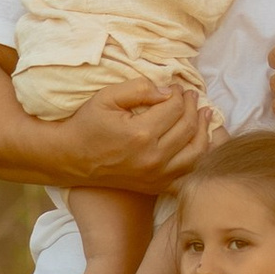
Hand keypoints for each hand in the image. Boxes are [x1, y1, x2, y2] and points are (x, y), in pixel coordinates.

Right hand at [56, 79, 218, 189]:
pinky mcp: (155, 186)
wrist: (70, 158)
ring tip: (204, 115)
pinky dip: (199, 159)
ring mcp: (155, 176)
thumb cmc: (87, 124)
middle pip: (188, 128)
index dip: (180, 94)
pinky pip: (188, 174)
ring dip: (204, 131)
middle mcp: (152, 157)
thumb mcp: (107, 97)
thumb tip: (169, 91)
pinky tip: (201, 144)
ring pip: (195, 152)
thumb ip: (139, 89)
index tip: (177, 87)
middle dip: (194, 107)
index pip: (175, 108)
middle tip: (192, 96)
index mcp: (140, 134)